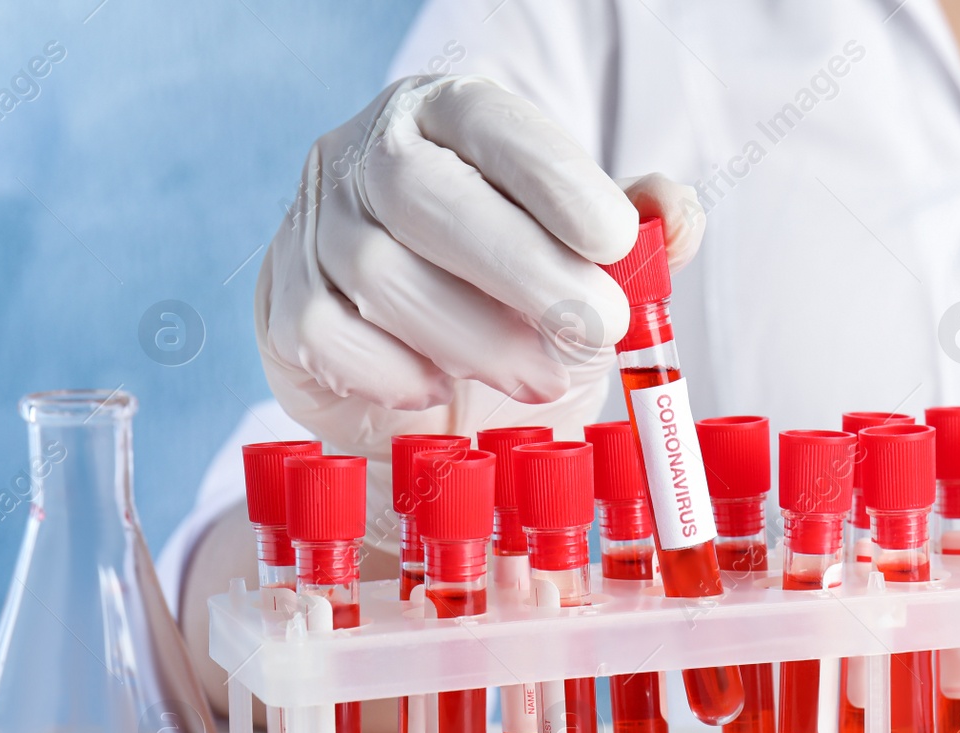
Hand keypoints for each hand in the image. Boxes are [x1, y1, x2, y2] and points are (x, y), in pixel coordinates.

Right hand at [254, 74, 703, 454]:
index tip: (615, 242)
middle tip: (598, 329)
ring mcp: (315, 226)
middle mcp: (369, 155)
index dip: (553, 179)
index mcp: (448, 117)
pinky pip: (325, 334)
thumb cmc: (517, 299)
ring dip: (474, 336)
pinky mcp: (283, 303)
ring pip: (376, 271)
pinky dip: (392, 370)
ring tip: (544, 376)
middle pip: (425, 195)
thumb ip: (641, 231)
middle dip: (523, 270)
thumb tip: (676, 215)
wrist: (433, 379)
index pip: (490, 124)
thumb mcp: (587, 258)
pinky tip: (442, 388)